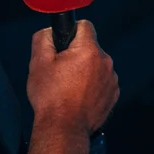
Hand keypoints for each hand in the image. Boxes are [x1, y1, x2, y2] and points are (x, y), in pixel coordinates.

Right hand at [26, 20, 117, 135]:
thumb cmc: (51, 97)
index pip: (85, 26)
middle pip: (90, 47)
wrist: (64, 128)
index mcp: (89, 50)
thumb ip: (44, 39)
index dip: (71, 32)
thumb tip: (50, 31)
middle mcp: (106, 61)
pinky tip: (78, 96)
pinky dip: (92, 85)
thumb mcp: (38, 63)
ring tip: (69, 87)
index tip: (63, 44)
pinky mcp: (114, 93)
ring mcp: (112, 78)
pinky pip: (102, 81)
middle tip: (60, 71)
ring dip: (85, 70)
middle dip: (76, 54)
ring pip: (96, 65)